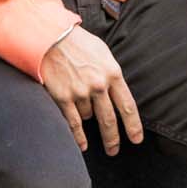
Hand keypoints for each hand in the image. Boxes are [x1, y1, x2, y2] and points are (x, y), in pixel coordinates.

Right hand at [39, 28, 142, 155]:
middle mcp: (99, 85)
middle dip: (113, 139)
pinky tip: (82, 145)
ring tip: (81, 107)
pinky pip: (74, 123)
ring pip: (89, 117)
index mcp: (113, 73)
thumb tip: (116, 90)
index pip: (127, 106)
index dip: (133, 126)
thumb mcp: (102, 52)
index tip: (136, 139)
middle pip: (110, 120)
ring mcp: (81, 93)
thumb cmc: (77, 42)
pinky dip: (78, 137)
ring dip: (87, 117)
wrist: (50, 36)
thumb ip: (111, 72)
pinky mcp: (63, 97)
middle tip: (114, 151)